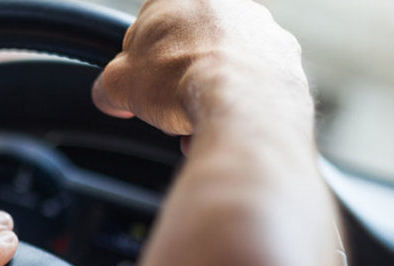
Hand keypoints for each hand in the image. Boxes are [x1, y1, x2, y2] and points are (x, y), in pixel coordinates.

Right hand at [92, 0, 309, 136]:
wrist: (241, 100)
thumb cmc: (179, 79)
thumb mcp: (119, 84)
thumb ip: (108, 85)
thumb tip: (109, 95)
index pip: (149, 30)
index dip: (139, 68)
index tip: (138, 92)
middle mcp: (225, 3)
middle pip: (188, 49)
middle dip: (176, 82)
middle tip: (166, 109)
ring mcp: (260, 27)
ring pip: (223, 66)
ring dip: (207, 96)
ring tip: (194, 126)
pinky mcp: (285, 57)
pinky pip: (252, 83)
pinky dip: (237, 105)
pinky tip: (223, 126)